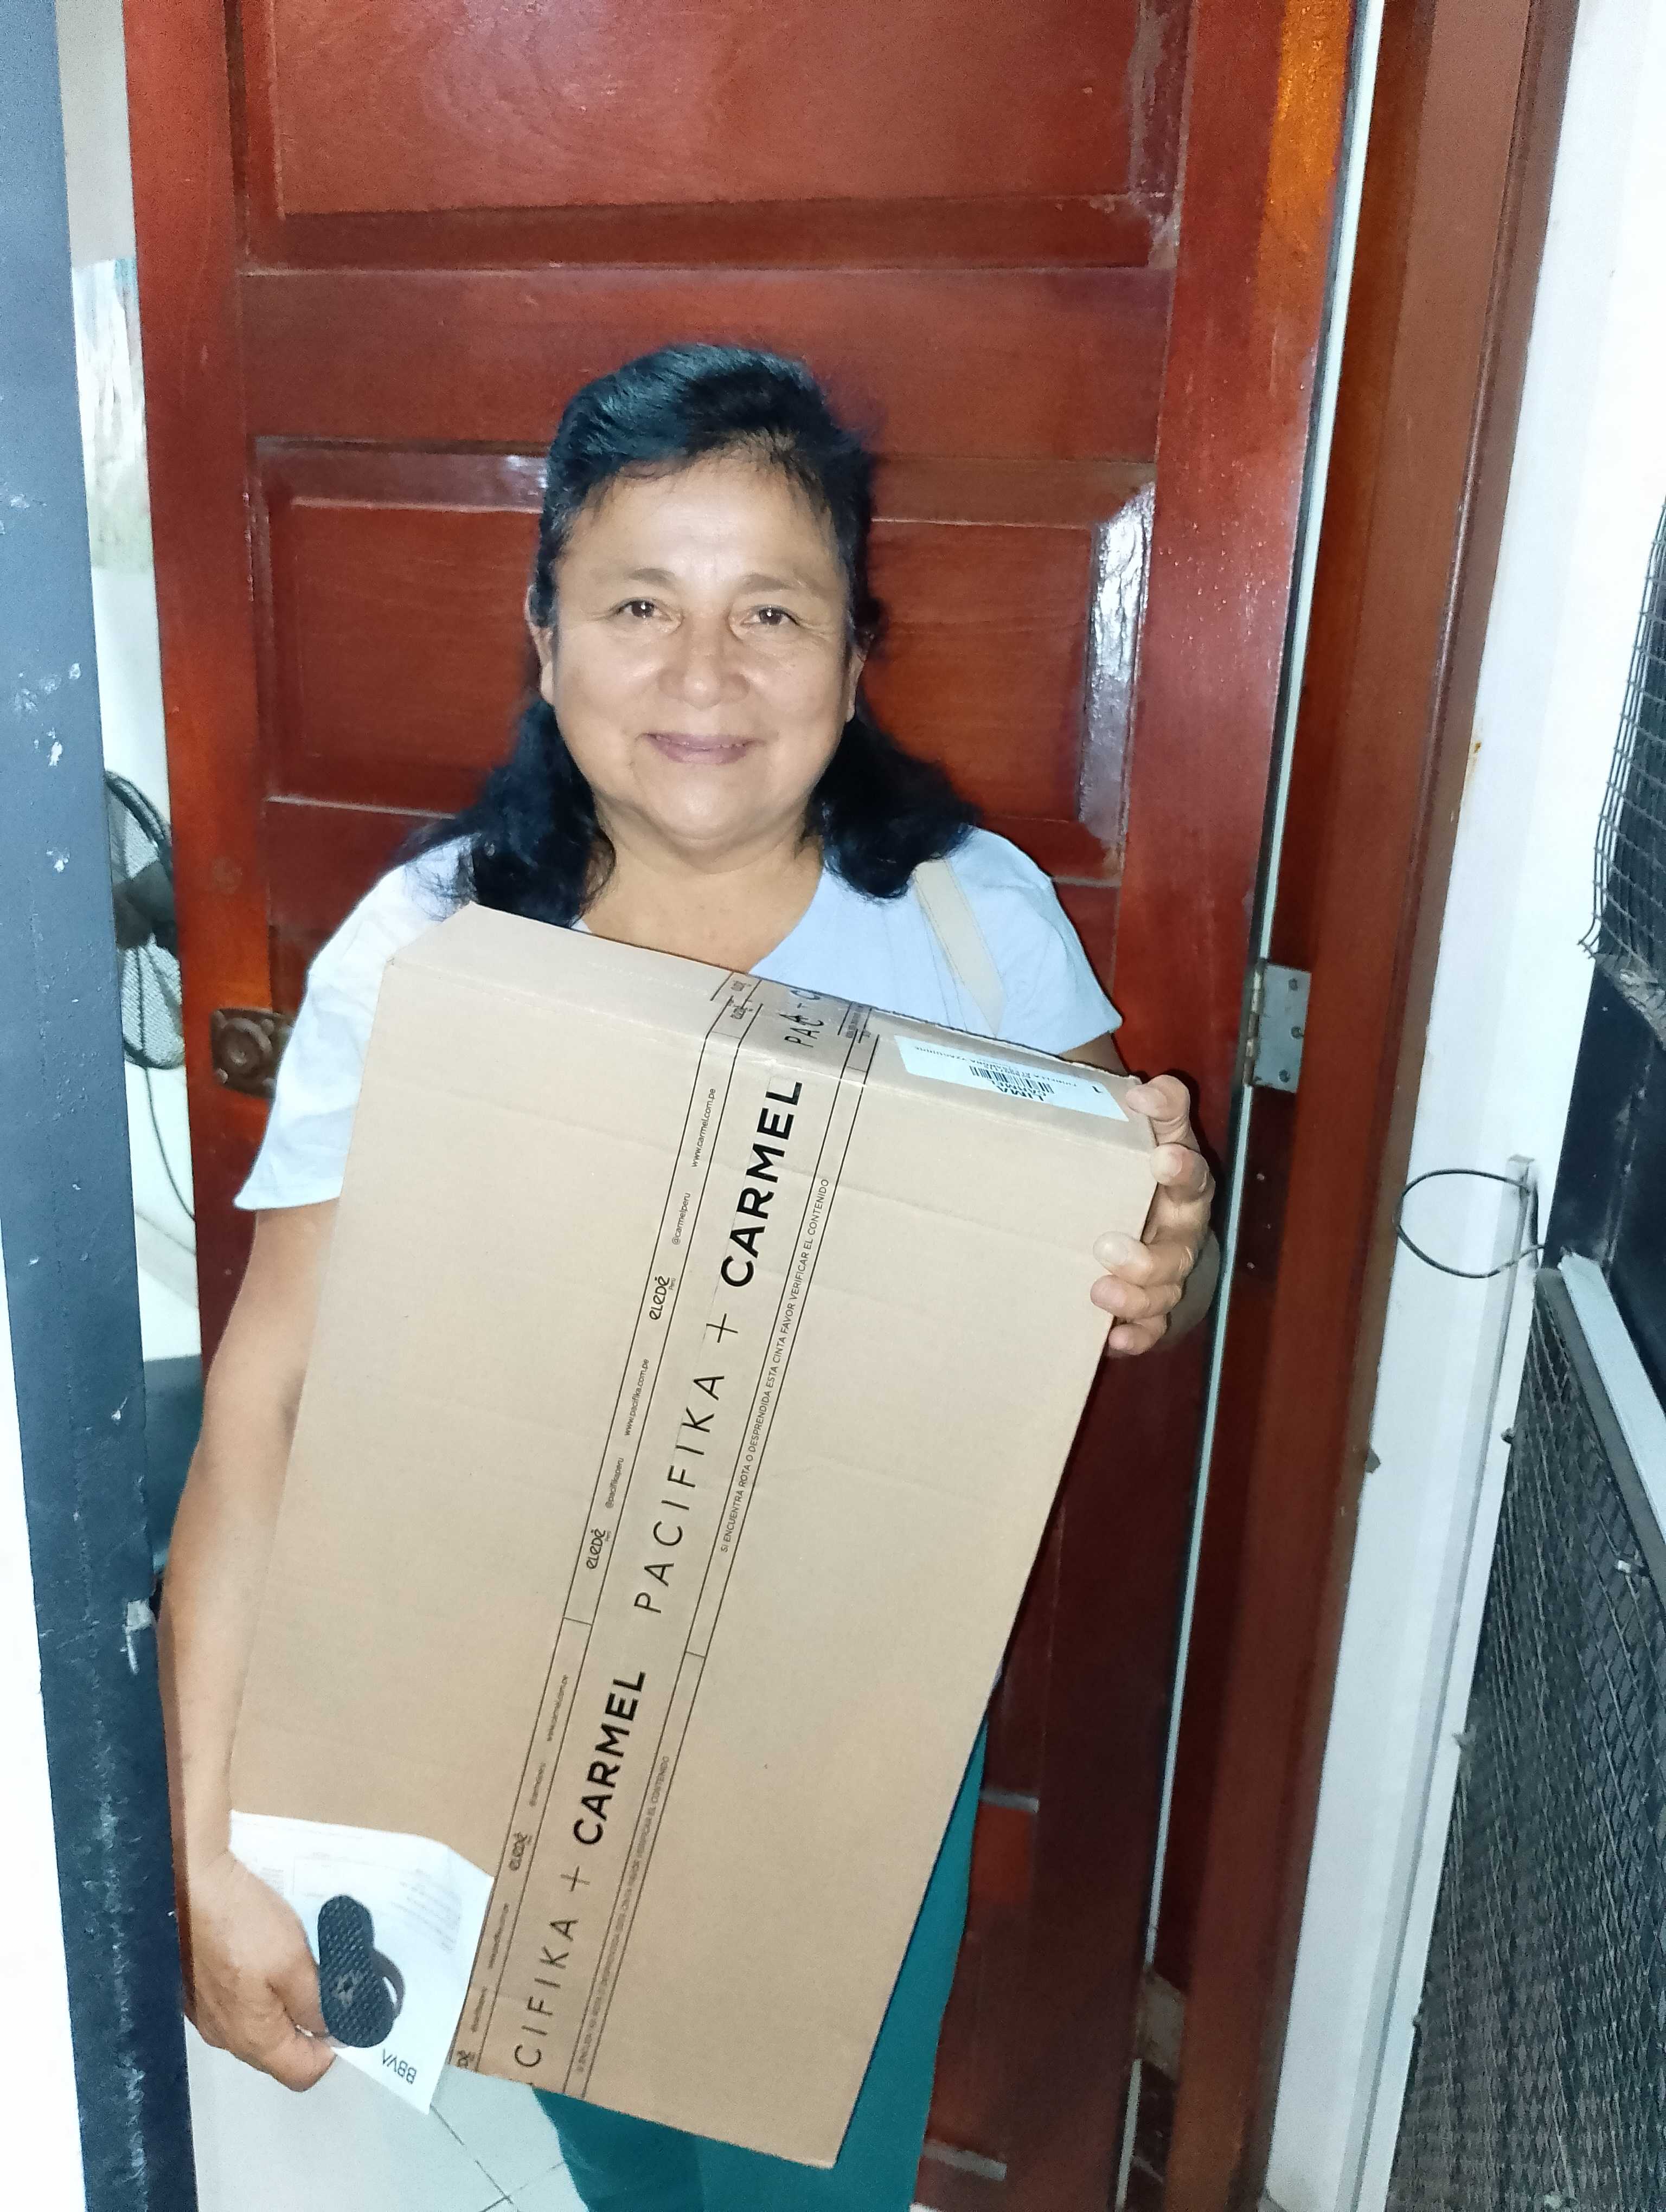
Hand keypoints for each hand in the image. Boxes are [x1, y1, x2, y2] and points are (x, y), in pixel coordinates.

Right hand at [180, 1848, 334, 2089]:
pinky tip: (265, 1956)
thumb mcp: (294, 1961)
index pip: (301, 2073)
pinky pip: (238, 2007)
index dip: (332, 2051)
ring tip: (301, 1967)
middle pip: (278, 2053)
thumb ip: (315, 2002)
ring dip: (284, 2007)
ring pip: (258, 2028)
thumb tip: (332, 2033)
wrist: (187, 1885)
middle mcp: (225, 2038)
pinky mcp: (196, 1991)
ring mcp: (206, 2016)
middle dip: (309, 2028)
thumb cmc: (244, 1925)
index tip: (349, 2015)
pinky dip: (260, 1992)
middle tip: (329, 1984)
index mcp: (252, 2038)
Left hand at [1092, 1075, 1216, 1355]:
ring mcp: (1169, 1276)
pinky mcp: (1151, 1310)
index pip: (1193, 1176)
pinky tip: (1112, 1338)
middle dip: (1147, 1256)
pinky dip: (1134, 1337)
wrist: (1151, 1219)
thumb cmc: (1145, 1171)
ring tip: (1099, 1291)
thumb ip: (1160, 1104)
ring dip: (1134, 1296)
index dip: (1182, 1169)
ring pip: (1162, 1295)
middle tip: (1107, 1246)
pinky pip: (1150, 1330)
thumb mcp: (1157, 1131)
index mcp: (1186, 1188)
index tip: (1161, 1158)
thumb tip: (1143, 1091)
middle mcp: (1182, 1235)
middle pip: (1178, 1252)